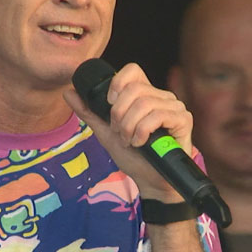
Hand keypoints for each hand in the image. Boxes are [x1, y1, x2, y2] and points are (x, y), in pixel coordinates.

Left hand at [64, 62, 191, 200]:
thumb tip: (68, 93)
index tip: (109, 104)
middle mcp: (161, 97)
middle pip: (134, 89)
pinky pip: (158, 115)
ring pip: (144, 103)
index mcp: (144, 95)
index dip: (117, 83)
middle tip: (119, 133)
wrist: (150, 181)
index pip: (132, 70)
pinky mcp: (183, 119)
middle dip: (119, 114)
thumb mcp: (106, 133)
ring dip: (129, 126)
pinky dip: (143, 131)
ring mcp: (174, 107)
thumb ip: (89, 112)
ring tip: (130, 141)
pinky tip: (141, 143)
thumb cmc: (133, 157)